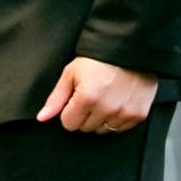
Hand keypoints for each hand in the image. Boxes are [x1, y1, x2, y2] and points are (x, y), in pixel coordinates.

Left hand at [37, 58, 157, 134]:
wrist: (130, 50)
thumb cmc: (98, 59)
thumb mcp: (71, 73)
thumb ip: (56, 98)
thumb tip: (42, 118)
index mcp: (87, 98)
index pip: (69, 124)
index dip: (69, 111)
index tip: (76, 99)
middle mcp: (107, 108)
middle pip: (85, 128)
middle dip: (84, 115)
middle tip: (92, 96)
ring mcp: (124, 113)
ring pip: (103, 130)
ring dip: (101, 118)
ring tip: (105, 98)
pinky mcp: (138, 115)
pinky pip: (121, 129)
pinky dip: (117, 119)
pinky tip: (117, 101)